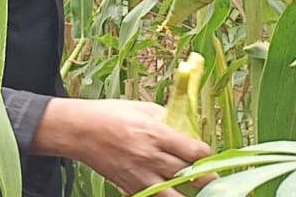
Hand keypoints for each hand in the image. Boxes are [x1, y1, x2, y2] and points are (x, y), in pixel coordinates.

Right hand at [31, 98, 213, 195]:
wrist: (80, 131)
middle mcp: (151, 157)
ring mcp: (140, 176)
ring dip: (189, 194)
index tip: (208, 154)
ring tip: (199, 192)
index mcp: (156, 133)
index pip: (195, 151)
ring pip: (175, 195)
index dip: (207, 155)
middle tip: (215, 180)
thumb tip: (186, 125)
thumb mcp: (142, 107)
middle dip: (207, 179)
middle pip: (190, 175)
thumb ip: (166, 117)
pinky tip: (172, 193)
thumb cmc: (110, 115)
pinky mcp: (130, 188)